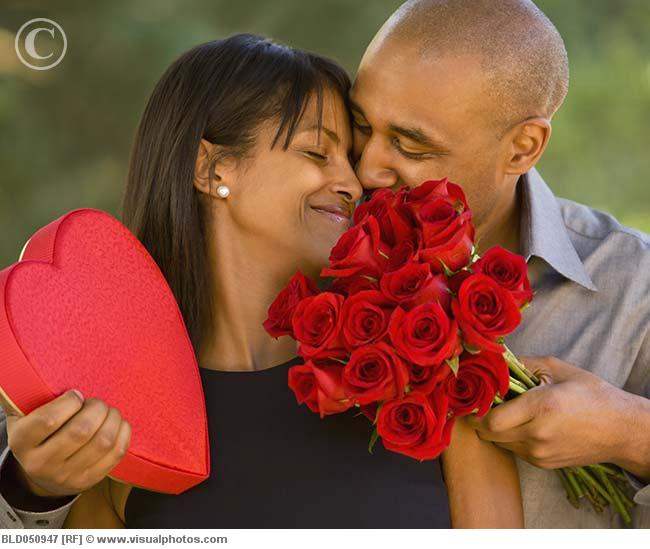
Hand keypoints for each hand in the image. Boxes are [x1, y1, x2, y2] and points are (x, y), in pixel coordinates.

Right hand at [3, 390, 131, 497]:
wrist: (42, 471)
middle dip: (97, 408)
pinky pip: (116, 453)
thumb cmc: (39, 432)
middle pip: (82, 431)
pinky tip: (118, 423)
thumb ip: (38, 397)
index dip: (70, 402)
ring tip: (108, 411)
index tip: (77, 395)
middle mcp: (42, 463)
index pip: (49, 419)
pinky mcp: (90, 480)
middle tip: (97, 403)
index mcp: (22, 442)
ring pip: (102, 442)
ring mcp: (67, 475)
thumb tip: (59, 378)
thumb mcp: (27, 415)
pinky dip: (123, 432)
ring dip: (113, 418)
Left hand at [466, 356, 649, 476]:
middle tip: (485, 403)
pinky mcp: (543, 464)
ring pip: (499, 443)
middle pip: (489, 434)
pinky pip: (514, 451)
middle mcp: (537, 434)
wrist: (620, 429)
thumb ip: (522, 364)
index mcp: (540, 408)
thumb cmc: (590, 394)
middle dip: (481, 418)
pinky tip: (523, 424)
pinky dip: (511, 438)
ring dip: (496, 429)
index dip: (477, 410)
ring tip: (507, 412)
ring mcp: (539, 453)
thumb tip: (494, 360)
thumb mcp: (557, 369)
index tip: (474, 398)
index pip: (491, 419)